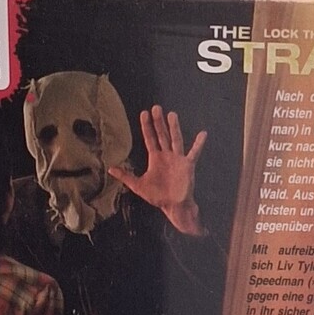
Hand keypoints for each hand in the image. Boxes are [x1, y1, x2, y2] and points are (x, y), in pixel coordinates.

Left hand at [108, 106, 206, 234]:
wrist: (173, 206)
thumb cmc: (157, 196)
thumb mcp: (138, 186)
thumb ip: (126, 176)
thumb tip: (110, 169)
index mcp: (155, 158)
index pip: (150, 138)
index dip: (147, 126)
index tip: (144, 113)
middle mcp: (166, 155)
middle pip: (162, 135)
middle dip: (159, 122)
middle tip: (156, 107)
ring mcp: (177, 159)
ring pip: (175, 139)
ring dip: (174, 127)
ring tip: (172, 114)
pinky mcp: (187, 165)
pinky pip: (194, 152)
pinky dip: (198, 144)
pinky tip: (203, 134)